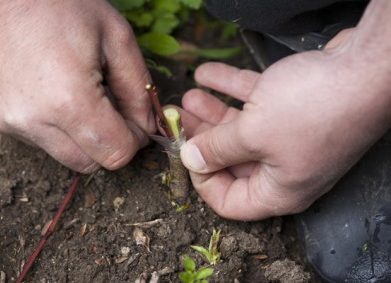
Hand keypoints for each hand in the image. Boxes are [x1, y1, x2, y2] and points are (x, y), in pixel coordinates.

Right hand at [0, 0, 154, 172]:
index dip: (134, 141)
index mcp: (69, 100)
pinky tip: (52, 92)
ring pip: (62, 153)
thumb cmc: (58, 2)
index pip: (115, 154)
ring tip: (80, 94)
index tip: (135, 123)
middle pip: (89, 162)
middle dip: (109, 143)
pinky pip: (35, 138)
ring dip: (80, 136)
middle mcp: (32, 120)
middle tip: (113, 111)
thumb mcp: (115, 37)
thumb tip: (146, 125)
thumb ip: (138, 89)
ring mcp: (6, 120)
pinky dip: (53, 126)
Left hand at [179, 48, 390, 219]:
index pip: (229, 202)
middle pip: (231, 160)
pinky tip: (206, 73)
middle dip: (202, 138)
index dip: (202, 181)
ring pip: (242, 130)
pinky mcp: (295, 108)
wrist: (367, 68)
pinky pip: (256, 102)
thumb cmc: (314, 110)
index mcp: (278, 190)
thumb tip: (191, 159)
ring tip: (187, 97)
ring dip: (213, 112)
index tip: (185, 154)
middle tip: (179, 120)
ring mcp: (291, 138)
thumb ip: (217, 149)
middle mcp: (284, 169)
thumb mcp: (253, 135)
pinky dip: (231, 88)